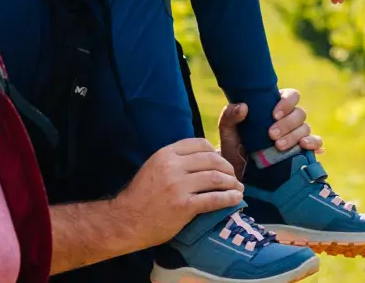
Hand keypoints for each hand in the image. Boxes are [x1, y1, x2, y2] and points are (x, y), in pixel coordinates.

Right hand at [117, 138, 243, 246]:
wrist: (126, 220)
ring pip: (215, 178)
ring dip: (232, 183)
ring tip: (238, 188)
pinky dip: (229, 198)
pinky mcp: (183, 206)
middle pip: (211, 160)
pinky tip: (236, 199)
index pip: (199, 144)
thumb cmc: (141, 195)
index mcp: (166, 153)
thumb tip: (201, 156)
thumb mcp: (154, 166)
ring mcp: (178, 186)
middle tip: (234, 176)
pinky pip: (213, 199)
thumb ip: (175, 159)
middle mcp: (173, 166)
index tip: (221, 161)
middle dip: (227, 168)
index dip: (215, 152)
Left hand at [218, 88, 322, 178]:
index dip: (286, 102)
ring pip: (305, 128)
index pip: (291, 96)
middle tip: (271, 135)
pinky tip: (304, 146)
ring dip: (293, 135)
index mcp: (274, 108)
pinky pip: (316, 143)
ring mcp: (297, 135)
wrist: (240, 174)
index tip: (274, 115)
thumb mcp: (228, 132)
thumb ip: (229, 116)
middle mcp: (288, 120)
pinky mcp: (303, 152)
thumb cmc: (234, 148)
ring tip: (278, 146)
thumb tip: (243, 106)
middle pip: (299, 113)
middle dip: (287, 123)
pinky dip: (313, 143)